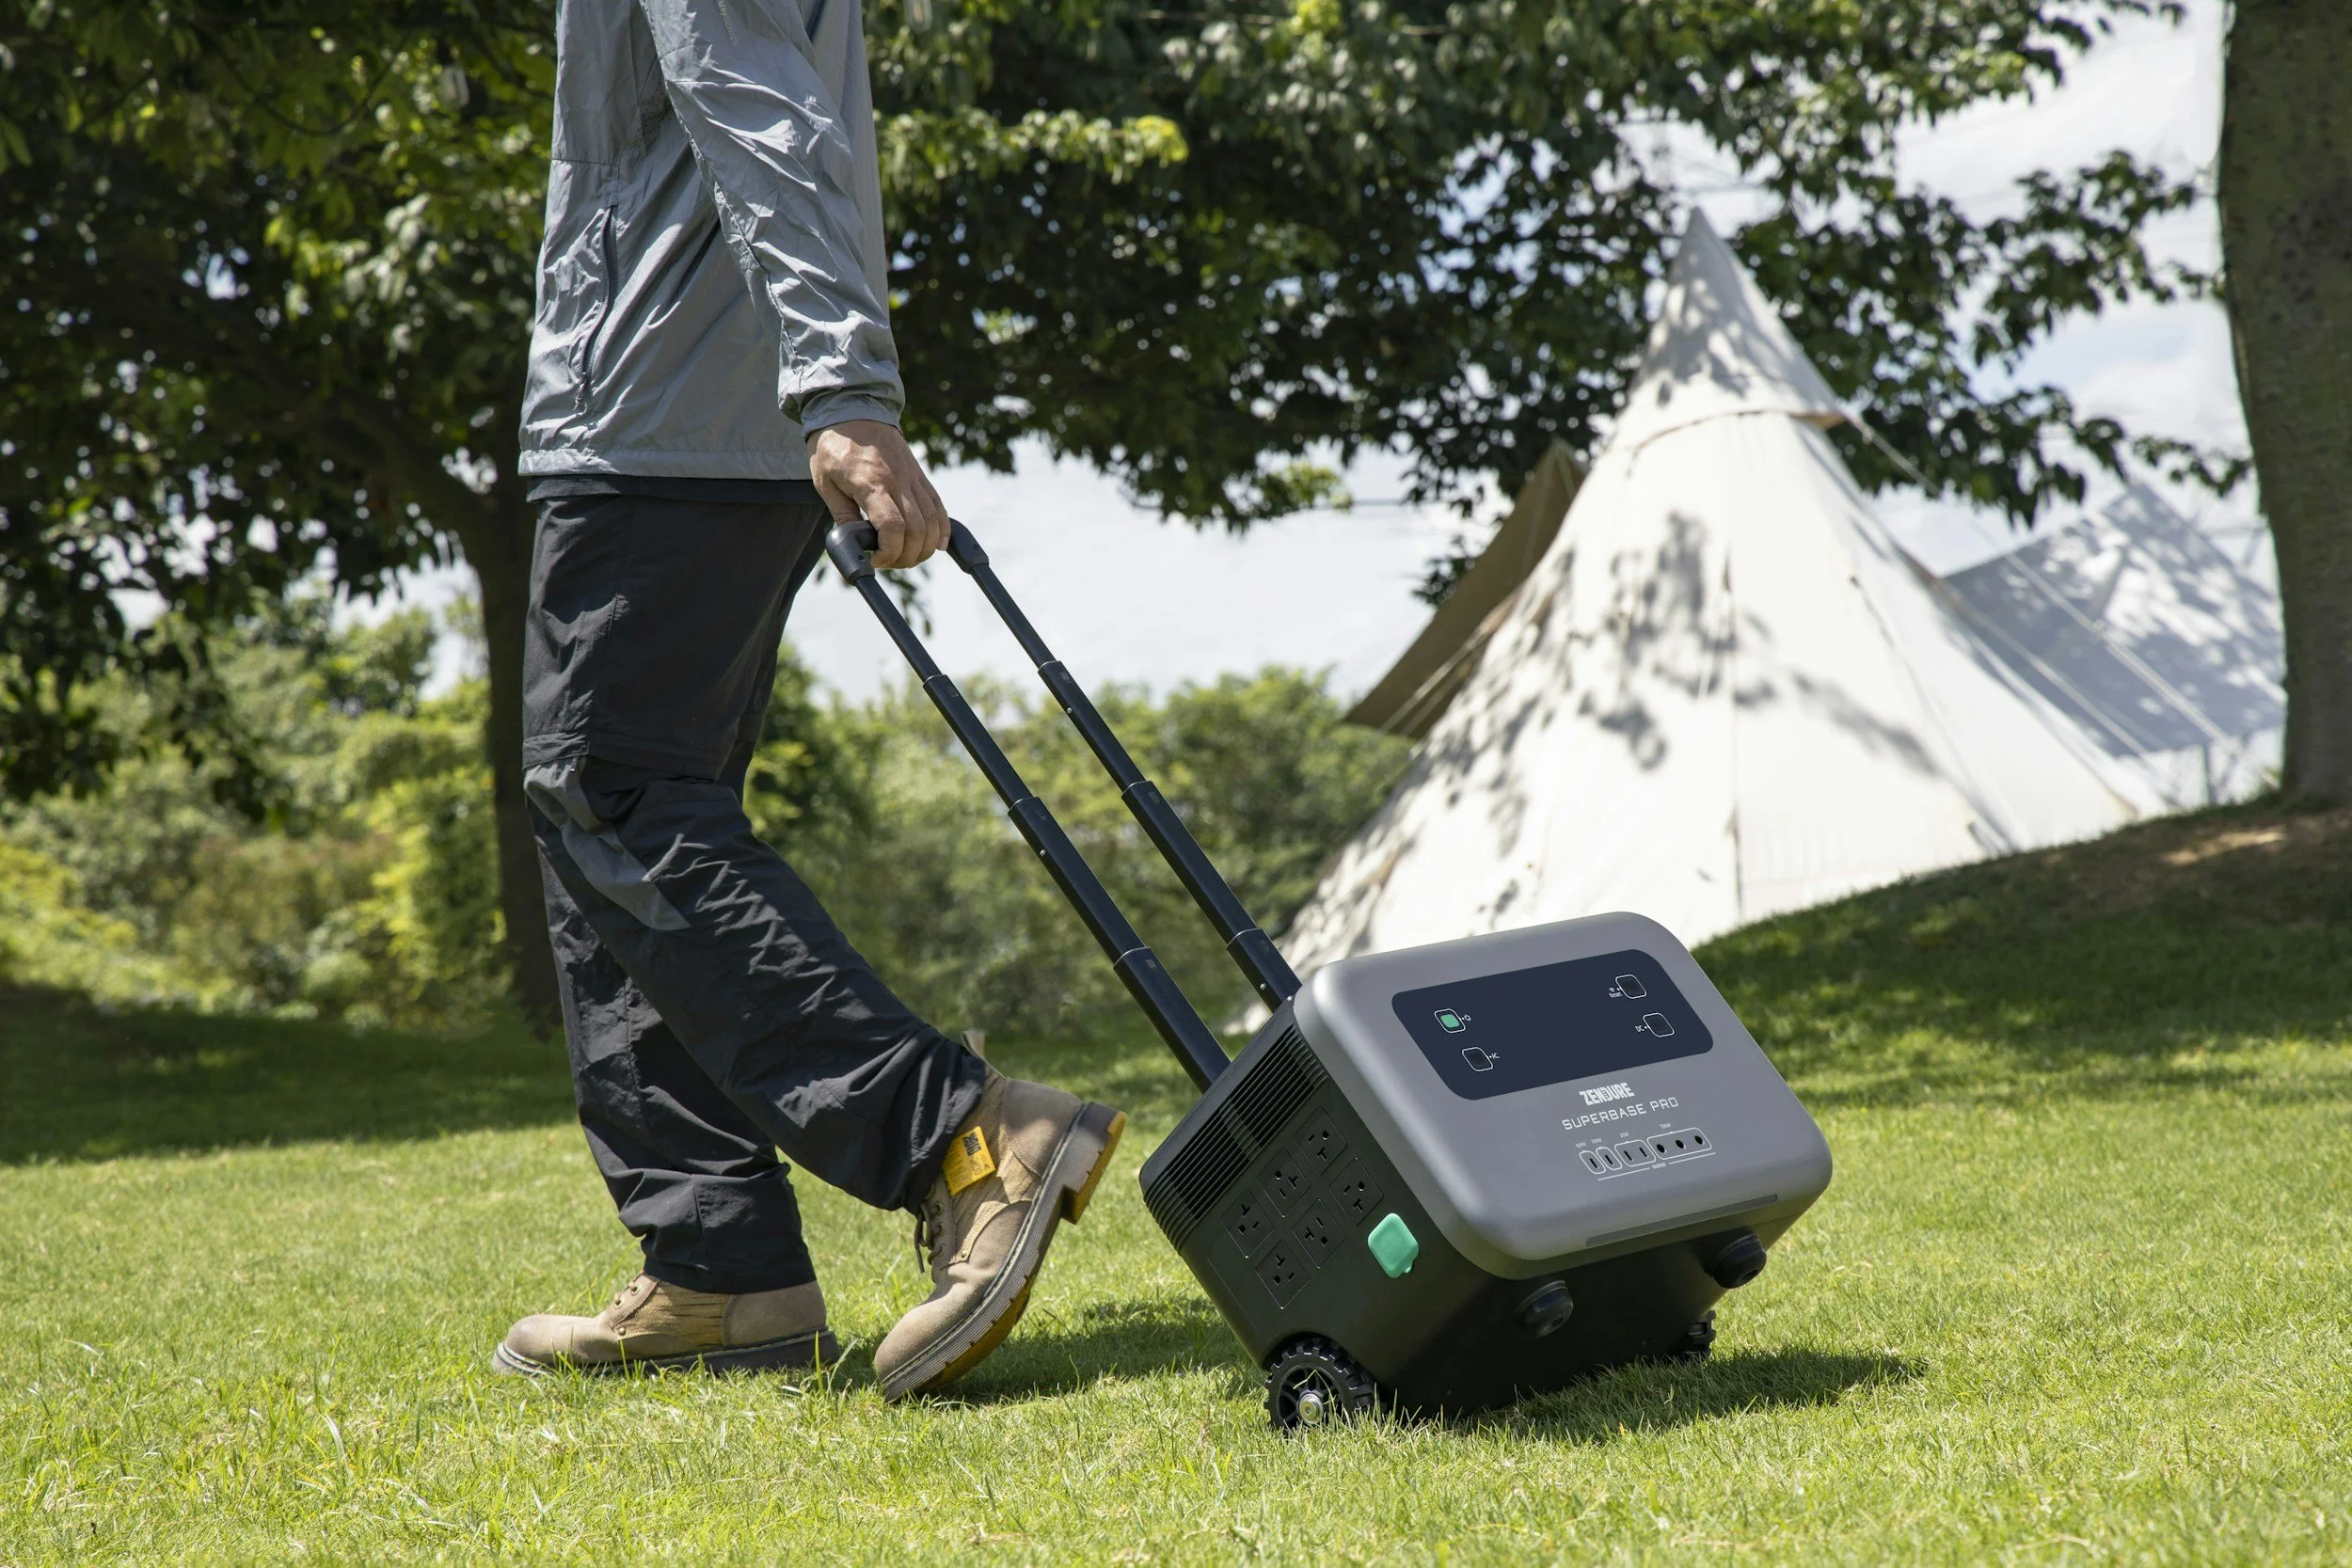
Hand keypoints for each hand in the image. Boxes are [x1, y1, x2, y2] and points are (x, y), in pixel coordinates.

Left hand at [807, 420, 949, 569]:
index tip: (876, 559)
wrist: (852, 409)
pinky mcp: (919, 476)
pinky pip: (938, 506)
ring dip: (924, 547)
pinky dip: (943, 529)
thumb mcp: (825, 482)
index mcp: (872, 483)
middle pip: (917, 530)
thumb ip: (843, 514)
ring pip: (932, 521)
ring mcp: (913, 478)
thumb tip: (855, 544)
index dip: (889, 552)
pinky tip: (938, 545)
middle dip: (906, 556)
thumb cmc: (833, 446)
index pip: (893, 527)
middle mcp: (898, 481)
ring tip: (906, 555)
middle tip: (888, 561)